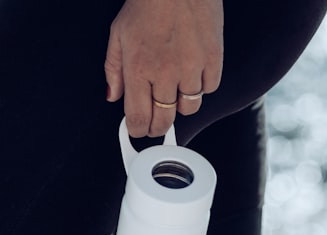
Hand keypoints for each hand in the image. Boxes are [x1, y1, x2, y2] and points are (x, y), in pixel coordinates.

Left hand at [105, 0, 222, 137]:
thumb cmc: (147, 4)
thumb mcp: (117, 35)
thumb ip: (113, 70)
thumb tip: (113, 96)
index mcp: (138, 70)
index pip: (137, 119)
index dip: (137, 130)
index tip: (137, 129)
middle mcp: (165, 73)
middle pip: (164, 120)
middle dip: (157, 127)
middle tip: (155, 121)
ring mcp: (192, 67)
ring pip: (189, 108)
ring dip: (180, 106)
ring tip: (173, 92)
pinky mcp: (213, 58)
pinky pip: (210, 89)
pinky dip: (202, 88)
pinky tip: (192, 77)